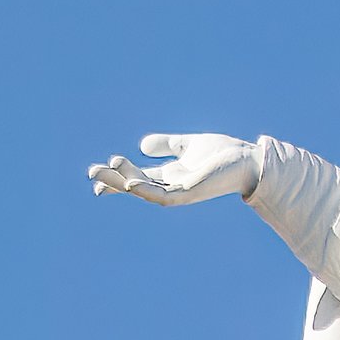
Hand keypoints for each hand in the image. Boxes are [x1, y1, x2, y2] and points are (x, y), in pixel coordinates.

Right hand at [88, 130, 258, 204]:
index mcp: (170, 175)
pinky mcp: (190, 192)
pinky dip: (146, 190)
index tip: (95, 175)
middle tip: (90, 173)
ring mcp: (180, 192)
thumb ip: (167, 145)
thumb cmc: (223, 154)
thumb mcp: (187, 145)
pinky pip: (163, 195)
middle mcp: (172, 186)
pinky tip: (131, 182)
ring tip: (105, 169)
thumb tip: (142, 145)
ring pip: (145, 190)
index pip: (137, 177)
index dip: (116, 177)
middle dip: (113, 180)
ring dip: (123, 181)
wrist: (248, 161)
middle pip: (135, 184)